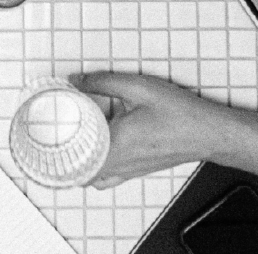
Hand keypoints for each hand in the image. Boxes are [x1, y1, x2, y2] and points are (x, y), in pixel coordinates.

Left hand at [71, 71, 236, 188]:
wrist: (210, 132)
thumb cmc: (181, 114)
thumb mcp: (138, 88)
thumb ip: (103, 82)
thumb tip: (77, 80)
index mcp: (116, 146)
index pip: (73, 157)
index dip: (56, 147)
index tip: (46, 131)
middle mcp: (120, 164)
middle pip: (79, 171)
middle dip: (64, 155)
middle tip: (57, 133)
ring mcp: (130, 171)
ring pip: (93, 177)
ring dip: (80, 163)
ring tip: (74, 142)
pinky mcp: (139, 170)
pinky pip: (109, 177)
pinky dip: (97, 168)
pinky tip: (99, 149)